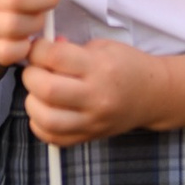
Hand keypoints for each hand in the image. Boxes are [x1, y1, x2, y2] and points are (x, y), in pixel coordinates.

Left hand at [23, 35, 164, 144]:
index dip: (37, 49)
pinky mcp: (89, 136)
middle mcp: (97, 96)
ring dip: (33, 102)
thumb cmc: (128, 66)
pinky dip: (40, 124)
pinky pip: (53, 137)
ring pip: (46, 118)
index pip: (56, 57)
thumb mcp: (104, 47)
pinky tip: (46, 110)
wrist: (153, 94)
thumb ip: (70, 49)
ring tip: (39, 92)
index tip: (37, 48)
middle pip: (47, 89)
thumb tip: (40, 51)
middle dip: (31, 75)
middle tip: (34, 69)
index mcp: (101, 67)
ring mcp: (92, 120)